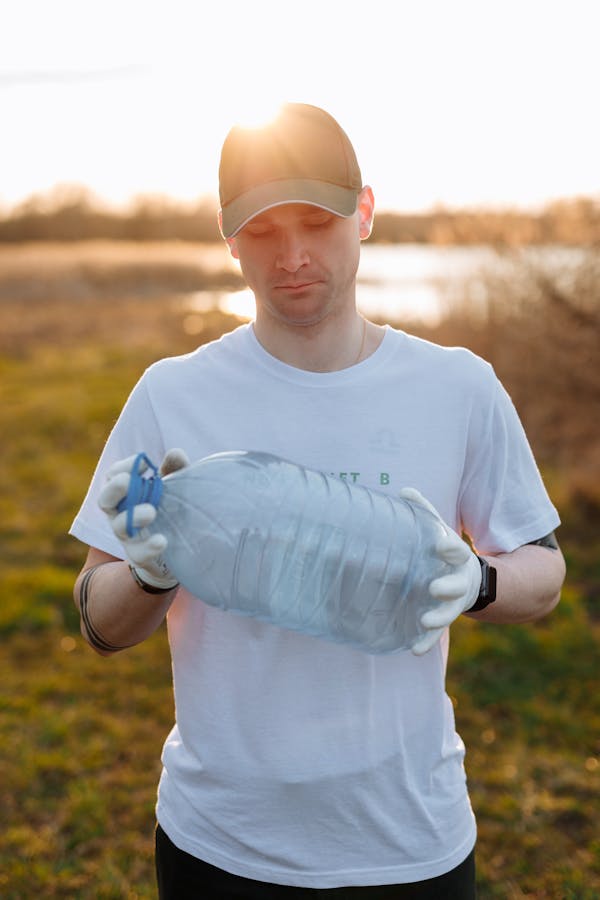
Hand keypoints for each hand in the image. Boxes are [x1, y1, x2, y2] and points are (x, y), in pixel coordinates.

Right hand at [98, 449, 189, 588]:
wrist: (177, 549)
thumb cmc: (169, 509)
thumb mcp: (173, 487)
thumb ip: (174, 470)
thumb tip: (176, 452)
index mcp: (124, 493)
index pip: (112, 476)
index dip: (123, 467)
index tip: (144, 463)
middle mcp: (119, 513)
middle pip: (105, 500)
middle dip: (114, 489)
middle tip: (128, 481)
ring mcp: (127, 536)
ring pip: (118, 526)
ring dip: (133, 516)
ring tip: (151, 511)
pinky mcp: (138, 556)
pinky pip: (138, 553)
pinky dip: (148, 546)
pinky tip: (161, 540)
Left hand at [398, 488, 481, 655]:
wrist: (471, 579)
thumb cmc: (445, 551)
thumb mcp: (438, 529)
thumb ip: (423, 512)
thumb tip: (403, 490)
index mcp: (458, 557)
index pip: (458, 552)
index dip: (450, 548)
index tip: (441, 545)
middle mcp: (458, 581)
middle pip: (456, 586)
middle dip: (447, 588)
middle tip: (434, 588)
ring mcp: (453, 603)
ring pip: (448, 613)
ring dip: (437, 618)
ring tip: (424, 621)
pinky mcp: (444, 618)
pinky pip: (436, 633)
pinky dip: (426, 642)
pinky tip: (414, 651)